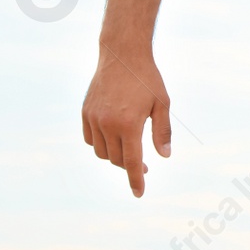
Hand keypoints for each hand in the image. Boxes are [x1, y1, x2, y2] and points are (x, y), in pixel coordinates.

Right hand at [82, 43, 171, 196]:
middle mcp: (107, 124)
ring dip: (115, 156)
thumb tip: (165, 156)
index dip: (136, 180)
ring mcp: (93, 119)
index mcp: (129, 124)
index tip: (139, 193)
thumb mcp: (162, 103)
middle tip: (144, 166)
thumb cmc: (146, 79)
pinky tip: (113, 139)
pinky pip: (90, 140)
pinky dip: (101, 145)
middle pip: (117, 159)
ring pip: (102, 152)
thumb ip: (162, 131)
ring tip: (129, 149)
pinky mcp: (84, 113)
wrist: (122, 56)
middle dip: (130, 166)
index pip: (132, 162)